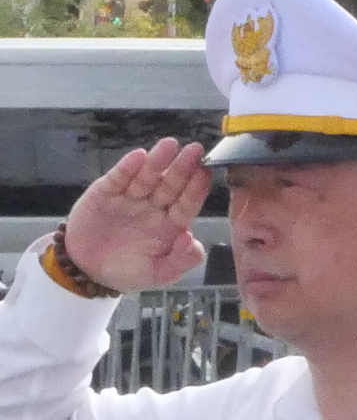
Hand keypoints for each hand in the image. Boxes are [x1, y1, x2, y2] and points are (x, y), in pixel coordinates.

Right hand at [62, 140, 211, 292]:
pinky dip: (126, 168)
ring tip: (170, 145)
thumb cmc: (127, 271)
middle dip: (182, 167)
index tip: (206, 173)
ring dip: (157, 161)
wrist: (88, 270)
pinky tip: (138, 157)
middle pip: (170, 185)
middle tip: (195, 150)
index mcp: (170, 225)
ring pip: (146, 177)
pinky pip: (118, 179)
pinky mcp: (105, 194)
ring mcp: (129, 199)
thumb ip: (181, 261)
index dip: (196, 189)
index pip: (187, 204)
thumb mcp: (159, 274)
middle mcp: (153, 208)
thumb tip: (192, 241)